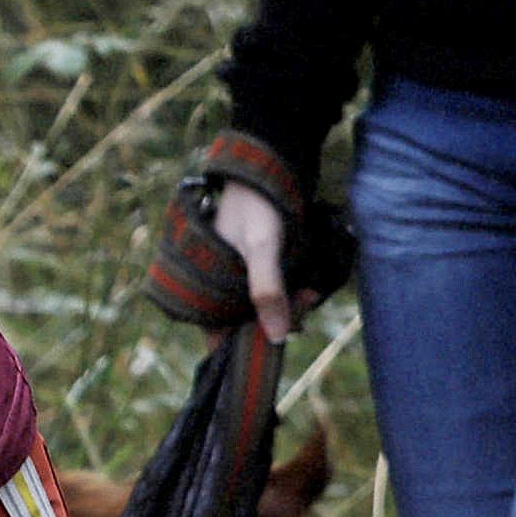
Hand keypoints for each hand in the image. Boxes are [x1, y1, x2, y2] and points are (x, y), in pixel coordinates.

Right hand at [224, 184, 298, 347]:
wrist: (264, 171)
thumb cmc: (255, 207)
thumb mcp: (261, 249)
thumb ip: (268, 291)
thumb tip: (278, 339)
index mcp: (205, 289)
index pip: (221, 336)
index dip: (246, 345)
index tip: (276, 341)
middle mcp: (218, 289)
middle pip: (247, 326)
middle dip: (279, 321)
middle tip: (306, 301)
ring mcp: (237, 280)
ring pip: (262, 312)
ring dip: (288, 309)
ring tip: (310, 293)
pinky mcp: (255, 271)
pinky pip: (271, 295)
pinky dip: (288, 296)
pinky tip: (306, 289)